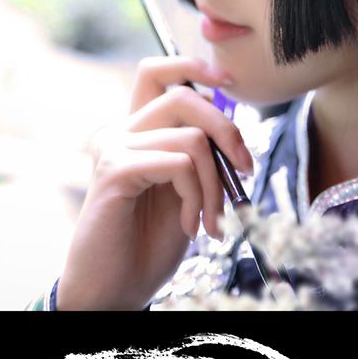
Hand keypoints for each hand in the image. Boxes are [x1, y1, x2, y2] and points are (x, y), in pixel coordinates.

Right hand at [54, 54, 253, 312]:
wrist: (114, 291)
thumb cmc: (147, 246)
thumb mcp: (184, 192)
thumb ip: (197, 155)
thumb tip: (230, 125)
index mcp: (134, 132)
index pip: (156, 72)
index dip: (194, 67)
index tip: (230, 81)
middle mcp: (119, 131)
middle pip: (184, 96)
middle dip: (227, 129)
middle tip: (244, 170)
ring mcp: (113, 147)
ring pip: (192, 137)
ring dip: (215, 184)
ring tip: (212, 221)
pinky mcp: (114, 169)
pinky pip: (179, 163)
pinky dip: (197, 197)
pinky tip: (190, 226)